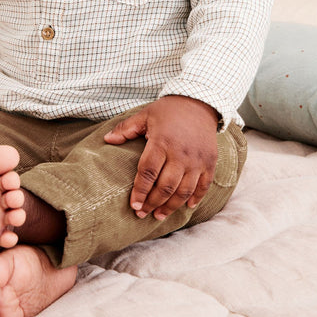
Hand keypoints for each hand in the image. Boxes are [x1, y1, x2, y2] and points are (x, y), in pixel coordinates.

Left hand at [104, 96, 218, 220]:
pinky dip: (195, 199)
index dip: (140, 191)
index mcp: (162, 142)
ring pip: (183, 191)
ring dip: (170, 206)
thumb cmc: (168, 110)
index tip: (134, 205)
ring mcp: (197, 160)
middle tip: (142, 214)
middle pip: (165, 187)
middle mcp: (180, 153)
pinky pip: (203, 186)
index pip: (148, 173)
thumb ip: (126, 128)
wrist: (199, 101)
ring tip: (159, 215)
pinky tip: (186, 207)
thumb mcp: (145, 115)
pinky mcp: (210, 162)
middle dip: (152, 203)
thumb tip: (107, 139)